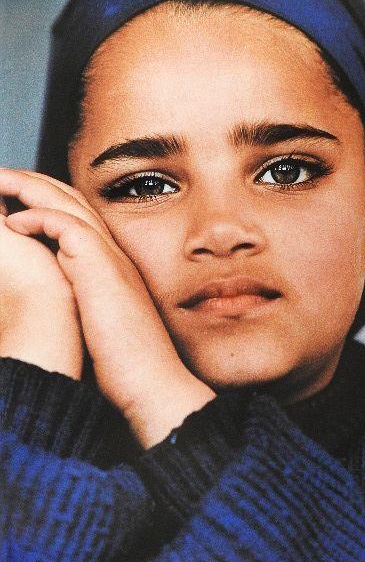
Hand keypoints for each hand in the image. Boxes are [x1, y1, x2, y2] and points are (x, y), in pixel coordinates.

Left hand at [0, 168, 214, 446]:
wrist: (152, 382)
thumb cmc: (126, 366)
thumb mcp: (100, 328)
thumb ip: (82, 307)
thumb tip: (60, 312)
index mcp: (112, 266)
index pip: (79, 218)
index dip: (49, 203)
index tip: (18, 202)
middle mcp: (113, 255)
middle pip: (72, 201)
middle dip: (34, 184)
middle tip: (3, 179)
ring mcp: (110, 258)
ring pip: (67, 204)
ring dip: (28, 189)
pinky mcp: (101, 268)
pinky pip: (66, 226)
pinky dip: (37, 217)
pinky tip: (14, 223)